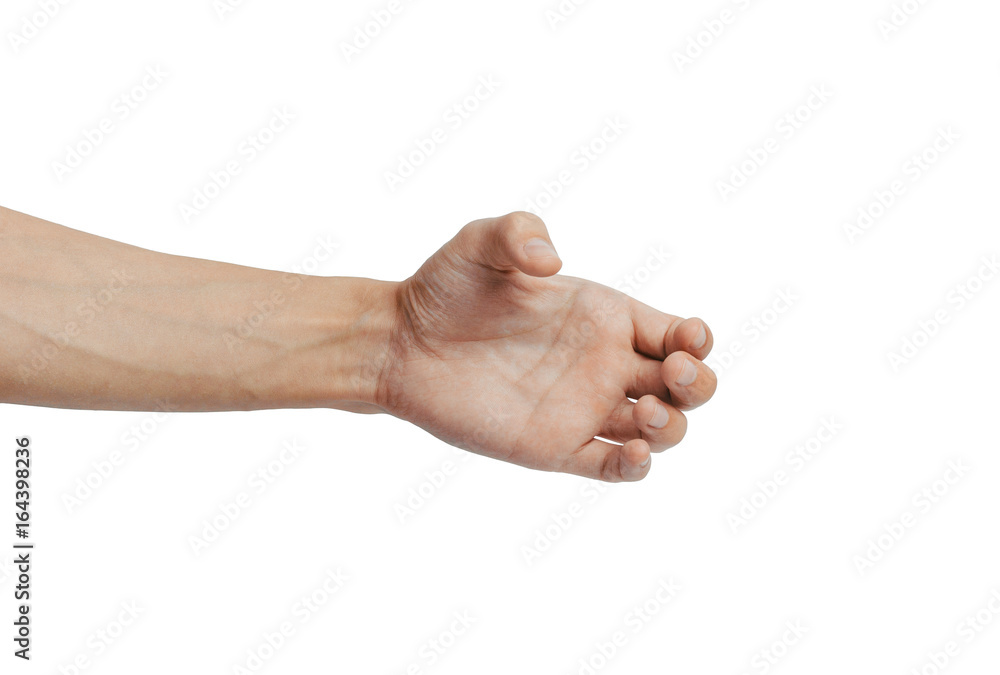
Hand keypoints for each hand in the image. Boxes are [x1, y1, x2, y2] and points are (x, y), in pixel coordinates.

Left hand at [376, 212, 716, 481]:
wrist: (399, 344)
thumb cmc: (443, 290)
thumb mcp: (479, 243)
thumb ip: (519, 232)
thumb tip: (555, 259)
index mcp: (603, 316)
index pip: (677, 333)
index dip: (698, 339)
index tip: (688, 338)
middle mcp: (603, 364)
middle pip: (684, 386)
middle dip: (699, 384)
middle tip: (673, 373)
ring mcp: (582, 409)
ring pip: (659, 430)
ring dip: (671, 427)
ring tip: (642, 411)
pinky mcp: (555, 448)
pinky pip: (611, 468)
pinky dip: (636, 467)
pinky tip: (634, 453)